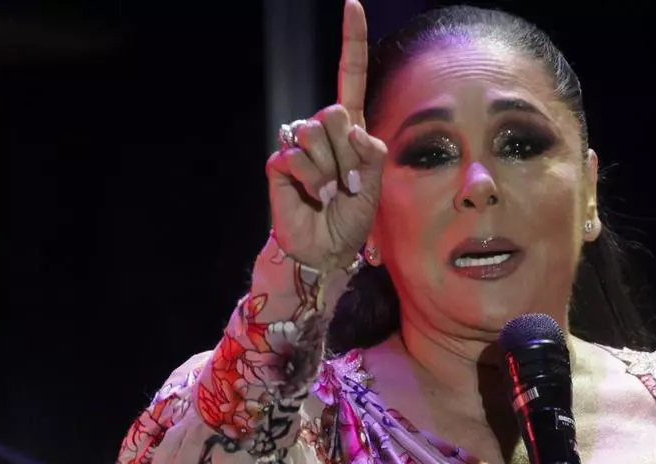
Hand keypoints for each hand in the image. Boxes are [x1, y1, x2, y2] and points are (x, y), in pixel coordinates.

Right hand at [266, 0, 387, 268]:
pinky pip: (296, 156)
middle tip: (350, 183)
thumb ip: (371, 151)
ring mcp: (298, 144)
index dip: (350, 41)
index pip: (350, 77)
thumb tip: (351, 127)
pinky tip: (314, 195)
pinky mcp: (279, 162)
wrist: (327, 248)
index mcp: (350, 128)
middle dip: (348, 152)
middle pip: (335, 112)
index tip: (351, 4)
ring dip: (331, 170)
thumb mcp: (377, 183)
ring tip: (331, 191)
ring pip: (315, 133)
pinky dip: (311, 180)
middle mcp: (322, 130)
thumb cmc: (353, 216)